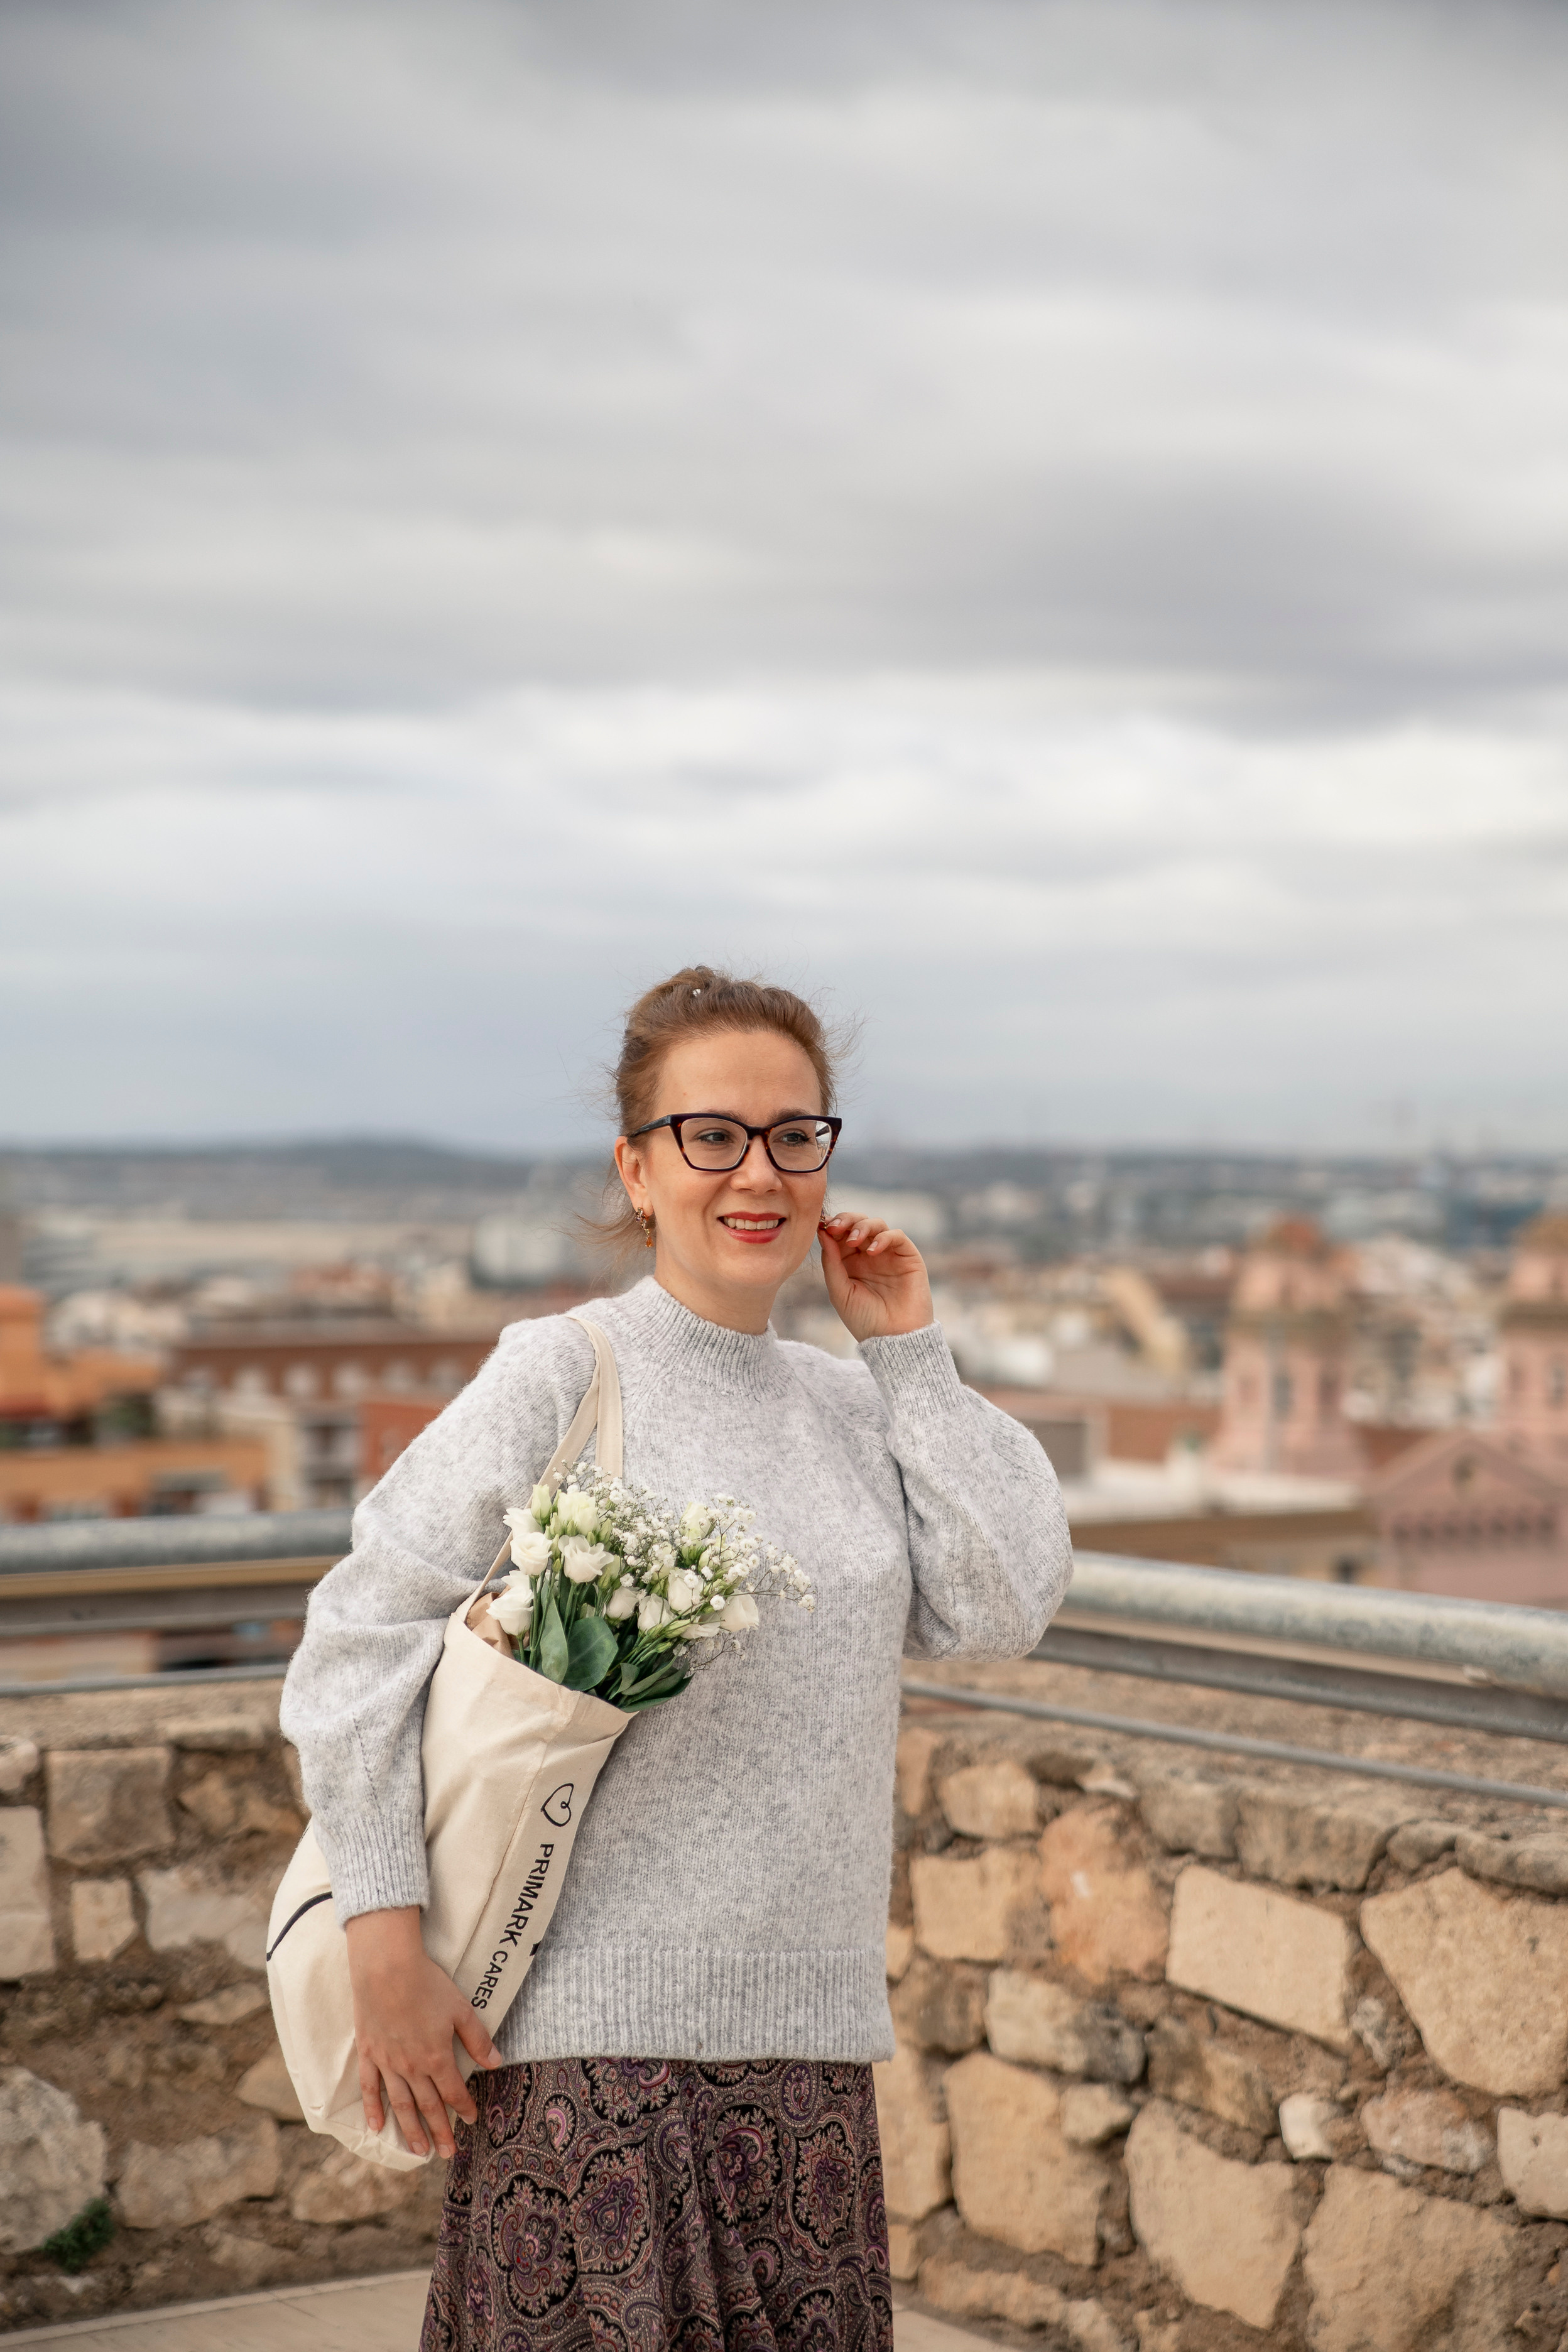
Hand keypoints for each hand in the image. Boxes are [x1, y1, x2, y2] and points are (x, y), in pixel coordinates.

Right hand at [344, 1906, 500, 2157]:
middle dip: (440, 2131)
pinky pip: (369, 2088)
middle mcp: (412, 2067)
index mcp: (437, 2057)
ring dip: (411, 2130)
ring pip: (401, 2104)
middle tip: (446, 2154)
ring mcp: (388, 2062)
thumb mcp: (461, 2009)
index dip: (463, 2108)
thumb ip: (478, 2038)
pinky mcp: (369, 2053)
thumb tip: (497, 2062)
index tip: (471, 2120)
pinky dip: (373, 2109)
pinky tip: (376, 2127)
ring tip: (419, 2151)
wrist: (386, 1968)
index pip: (453, 2091)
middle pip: (428, 2106)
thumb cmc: (427, 1984)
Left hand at [818, 1213, 934, 1342]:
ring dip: (862, 1226)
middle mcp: (869, 1255)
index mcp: (850, 1262)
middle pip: (858, 1223)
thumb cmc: (864, 1320)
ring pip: (877, 1224)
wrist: (893, 1339)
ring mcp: (889, 1254)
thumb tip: (822, 1232)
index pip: (841, 1234)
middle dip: (845, 1220)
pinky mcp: (908, 1257)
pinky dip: (883, 1238)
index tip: (821, 1226)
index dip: (832, 1226)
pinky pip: (897, 1236)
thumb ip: (831, 1262)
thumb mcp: (839, 1291)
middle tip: (835, 1227)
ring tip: (853, 1240)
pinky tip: (872, 1252)